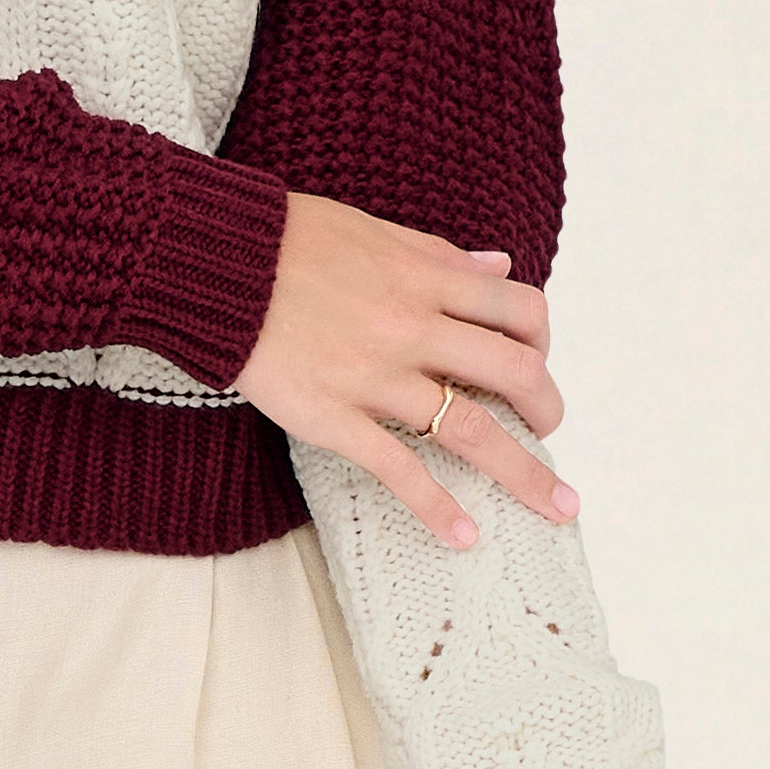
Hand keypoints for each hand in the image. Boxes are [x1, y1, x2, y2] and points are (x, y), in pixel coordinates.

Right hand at [231, 194, 574, 552]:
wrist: (216, 263)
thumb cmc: (291, 242)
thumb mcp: (378, 232)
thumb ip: (442, 256)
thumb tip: (499, 266)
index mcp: (427, 278)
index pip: (520, 311)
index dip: (542, 340)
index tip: (536, 361)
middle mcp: (414, 328)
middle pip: (515, 374)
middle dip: (546, 410)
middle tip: (549, 431)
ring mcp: (376, 378)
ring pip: (472, 432)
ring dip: (523, 473)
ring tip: (553, 506)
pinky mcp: (334, 418)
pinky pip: (399, 470)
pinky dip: (438, 508)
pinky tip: (465, 536)